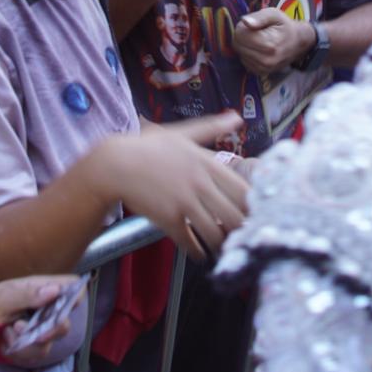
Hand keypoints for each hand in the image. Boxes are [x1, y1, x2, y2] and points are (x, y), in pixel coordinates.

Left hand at [0, 280, 87, 366]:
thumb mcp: (2, 297)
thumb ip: (27, 294)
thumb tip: (55, 291)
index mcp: (43, 289)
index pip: (74, 288)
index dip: (75, 297)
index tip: (57, 311)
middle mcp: (47, 308)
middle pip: (64, 324)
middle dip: (43, 333)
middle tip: (18, 327)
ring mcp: (41, 327)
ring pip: (47, 345)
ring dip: (24, 344)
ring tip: (6, 332)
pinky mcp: (32, 343)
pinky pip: (33, 355)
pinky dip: (17, 352)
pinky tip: (5, 341)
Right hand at [103, 112, 249, 260]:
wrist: (115, 164)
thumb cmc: (148, 147)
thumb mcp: (182, 133)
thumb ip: (212, 128)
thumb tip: (237, 117)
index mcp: (207, 163)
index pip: (243, 190)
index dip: (253, 206)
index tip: (256, 214)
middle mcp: (200, 184)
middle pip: (233, 215)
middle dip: (241, 229)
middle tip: (244, 237)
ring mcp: (185, 203)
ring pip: (215, 233)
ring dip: (221, 244)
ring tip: (224, 248)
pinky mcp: (169, 220)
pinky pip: (191, 243)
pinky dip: (198, 252)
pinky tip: (201, 254)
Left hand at [234, 8, 314, 75]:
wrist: (298, 43)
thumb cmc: (284, 26)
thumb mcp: (274, 14)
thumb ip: (258, 17)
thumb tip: (244, 22)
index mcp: (268, 44)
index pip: (239, 35)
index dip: (243, 26)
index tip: (254, 25)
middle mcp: (265, 60)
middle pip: (237, 44)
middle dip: (243, 35)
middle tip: (256, 31)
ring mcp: (263, 68)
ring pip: (239, 53)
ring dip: (245, 45)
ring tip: (259, 40)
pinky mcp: (260, 72)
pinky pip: (244, 60)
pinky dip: (248, 54)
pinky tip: (259, 49)